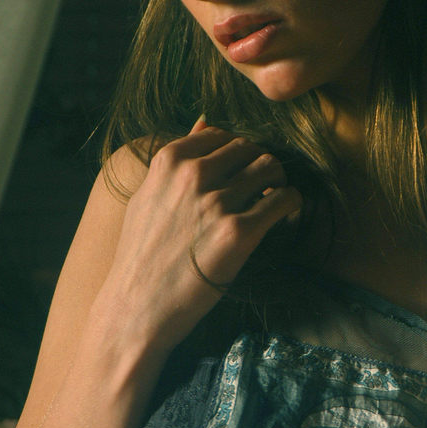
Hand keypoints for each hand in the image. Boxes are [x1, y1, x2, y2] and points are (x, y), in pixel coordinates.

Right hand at [96, 119, 300, 352]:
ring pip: (271, 167)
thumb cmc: (141, 256)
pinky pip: (284, 200)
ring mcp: (216, 203)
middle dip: (259, 165)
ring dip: (278, 182)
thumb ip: (177, 159)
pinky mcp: (239, 233)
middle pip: (250, 148)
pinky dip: (290, 205)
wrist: (136, 308)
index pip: (221, 135)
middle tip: (261, 189)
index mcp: (169, 161)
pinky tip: (283, 218)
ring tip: (271, 201)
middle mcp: (193, 175)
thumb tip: (205, 120)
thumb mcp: (147, 197)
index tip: (239, 173)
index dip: (236, 154)